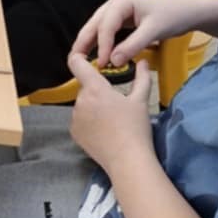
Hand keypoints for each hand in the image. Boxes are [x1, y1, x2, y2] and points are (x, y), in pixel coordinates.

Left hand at [67, 53, 156, 170]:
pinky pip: (80, 120)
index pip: (77, 64)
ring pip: (83, 105)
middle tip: (115, 103)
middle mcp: (80, 101)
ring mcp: (75, 118)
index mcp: (95, 89)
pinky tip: (105, 130)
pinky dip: (89, 122)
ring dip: (93, 107)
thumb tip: (143, 63)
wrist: (127, 160)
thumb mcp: (141, 100)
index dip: (78, 57)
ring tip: (112, 120)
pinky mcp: (74, 132)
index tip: (84, 57)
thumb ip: (142, 77)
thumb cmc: (135, 129)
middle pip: (86, 88)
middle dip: (98, 91)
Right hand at [73, 0, 193, 69]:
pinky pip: (108, 30)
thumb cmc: (174, 15)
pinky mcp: (124, 17)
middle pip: (95, 23)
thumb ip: (132, 46)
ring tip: (81, 59)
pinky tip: (99, 53)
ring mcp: (119, 9)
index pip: (105, 24)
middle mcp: (116, 2)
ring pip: (99, 26)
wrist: (190, 10)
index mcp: (122, 0)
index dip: (101, 45)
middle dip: (84, 41)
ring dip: (91, 42)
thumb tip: (112, 62)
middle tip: (75, 61)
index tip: (101, 64)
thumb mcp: (154, 31)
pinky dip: (102, 41)